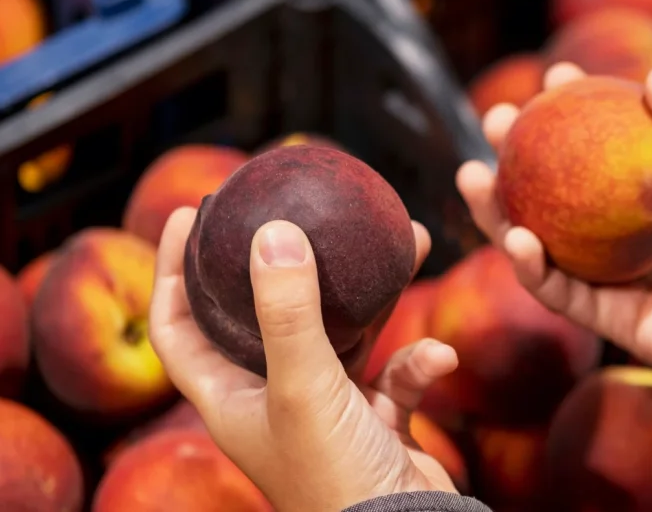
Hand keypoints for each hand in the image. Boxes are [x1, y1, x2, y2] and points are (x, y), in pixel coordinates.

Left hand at [149, 207, 458, 510]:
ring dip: (376, 295)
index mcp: (230, 398)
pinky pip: (396, 373)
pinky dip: (419, 363)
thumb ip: (288, 312)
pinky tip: (439, 359)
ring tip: (405, 242)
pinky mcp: (376, 418)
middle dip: (289, 263)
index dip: (173, 272)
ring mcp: (327, 408)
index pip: (178, 327)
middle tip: (296, 212)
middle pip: (268, 316)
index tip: (186, 216)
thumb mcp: (304, 388)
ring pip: (345, 333)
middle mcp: (273, 398)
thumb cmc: (333, 478)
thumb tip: (272, 232)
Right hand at [456, 64, 651, 391]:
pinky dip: (530, 266)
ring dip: (500, 210)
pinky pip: (559, 290)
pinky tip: (515, 234)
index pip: (611, 142)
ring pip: (543, 239)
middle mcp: (634, 230)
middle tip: (497, 120)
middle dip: (520, 154)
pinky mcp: (611, 317)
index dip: (581, 108)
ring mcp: (618, 274)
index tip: (557, 75)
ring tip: (471, 174)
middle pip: (562, 188)